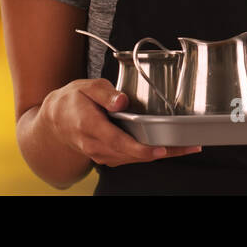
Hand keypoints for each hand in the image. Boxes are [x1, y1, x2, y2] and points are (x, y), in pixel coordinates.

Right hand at [40, 79, 201, 166]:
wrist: (55, 121)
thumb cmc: (73, 101)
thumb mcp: (86, 87)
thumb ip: (105, 93)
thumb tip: (122, 101)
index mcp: (90, 126)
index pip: (119, 142)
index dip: (141, 148)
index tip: (161, 149)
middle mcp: (96, 145)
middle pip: (133, 154)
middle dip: (162, 152)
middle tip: (190, 146)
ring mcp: (101, 155)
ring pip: (134, 159)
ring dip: (160, 154)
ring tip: (187, 146)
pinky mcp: (107, 157)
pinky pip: (131, 158)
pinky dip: (150, 154)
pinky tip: (169, 147)